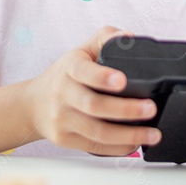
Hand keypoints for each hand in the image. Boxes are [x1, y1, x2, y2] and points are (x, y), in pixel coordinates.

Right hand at [25, 26, 160, 155]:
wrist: (33, 104)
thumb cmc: (63, 75)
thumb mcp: (81, 51)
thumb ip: (105, 39)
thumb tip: (130, 36)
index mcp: (69, 68)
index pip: (83, 71)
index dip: (102, 77)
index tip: (122, 80)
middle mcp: (63, 94)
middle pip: (94, 105)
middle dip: (126, 110)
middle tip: (150, 109)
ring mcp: (62, 119)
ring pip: (97, 132)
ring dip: (128, 135)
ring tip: (152, 133)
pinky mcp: (65, 140)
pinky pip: (95, 147)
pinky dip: (118, 148)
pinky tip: (136, 143)